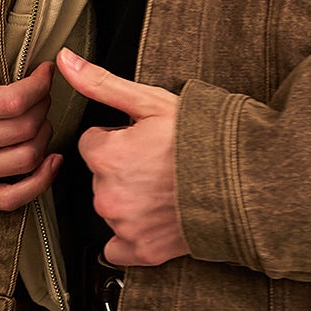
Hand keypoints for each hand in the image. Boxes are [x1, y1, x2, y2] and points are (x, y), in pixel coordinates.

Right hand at [0, 0, 60, 211]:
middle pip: (24, 130)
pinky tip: (48, 158)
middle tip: (43, 95)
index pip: (15, 101)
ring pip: (26, 158)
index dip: (41, 85)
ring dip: (44, 138)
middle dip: (43, 109)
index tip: (46, 71)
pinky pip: (16, 196)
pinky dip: (39, 179)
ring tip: (39, 120)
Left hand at [56, 48, 188, 266]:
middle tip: (159, 162)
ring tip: (167, 187)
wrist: (246, 180)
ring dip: (129, 199)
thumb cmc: (204, 138)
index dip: (119, 138)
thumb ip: (101, 83)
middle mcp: (108, 195)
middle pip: (101, 176)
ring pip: (111, 208)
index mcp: (106, 157)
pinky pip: (118, 248)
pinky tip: (156, 218)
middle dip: (123, 169)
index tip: (143, 139)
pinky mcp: (143, 250)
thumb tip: (64, 60)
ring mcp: (125, 226)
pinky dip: (132, 236)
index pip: (92, 144)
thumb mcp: (152, 102)